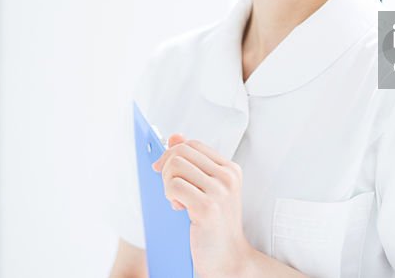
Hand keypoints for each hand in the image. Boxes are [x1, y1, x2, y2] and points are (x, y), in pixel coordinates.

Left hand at [152, 133, 253, 277]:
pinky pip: (174, 187)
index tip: (163, 169)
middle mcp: (228, 177)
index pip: (192, 145)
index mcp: (230, 170)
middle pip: (181, 152)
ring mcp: (219, 192)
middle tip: (169, 189)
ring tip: (177, 200)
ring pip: (175, 167)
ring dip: (167, 184)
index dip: (173, 154)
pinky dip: (169, 196)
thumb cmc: (216, 227)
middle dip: (166, 168)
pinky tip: (178, 209)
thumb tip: (174, 136)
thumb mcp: (207, 190)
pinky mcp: (207, 208)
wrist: (229, 259)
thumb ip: (193, 163)